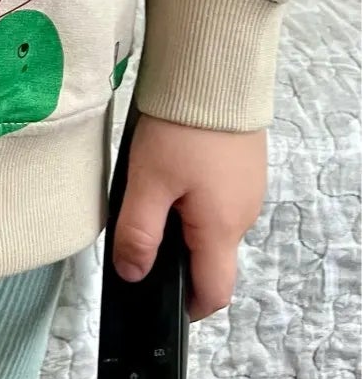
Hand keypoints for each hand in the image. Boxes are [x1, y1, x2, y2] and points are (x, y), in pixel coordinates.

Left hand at [112, 111, 266, 319]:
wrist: (216, 71)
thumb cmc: (184, 127)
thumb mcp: (148, 182)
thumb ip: (138, 234)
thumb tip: (133, 274)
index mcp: (221, 229)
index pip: (213, 293)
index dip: (185, 307)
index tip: (158, 301)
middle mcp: (242, 215)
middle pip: (210, 257)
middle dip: (175, 255)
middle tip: (139, 233)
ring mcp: (245, 190)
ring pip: (210, 224)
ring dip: (182, 220)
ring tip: (149, 190)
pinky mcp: (242, 167)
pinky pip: (216, 196)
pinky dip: (192, 194)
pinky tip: (169, 168)